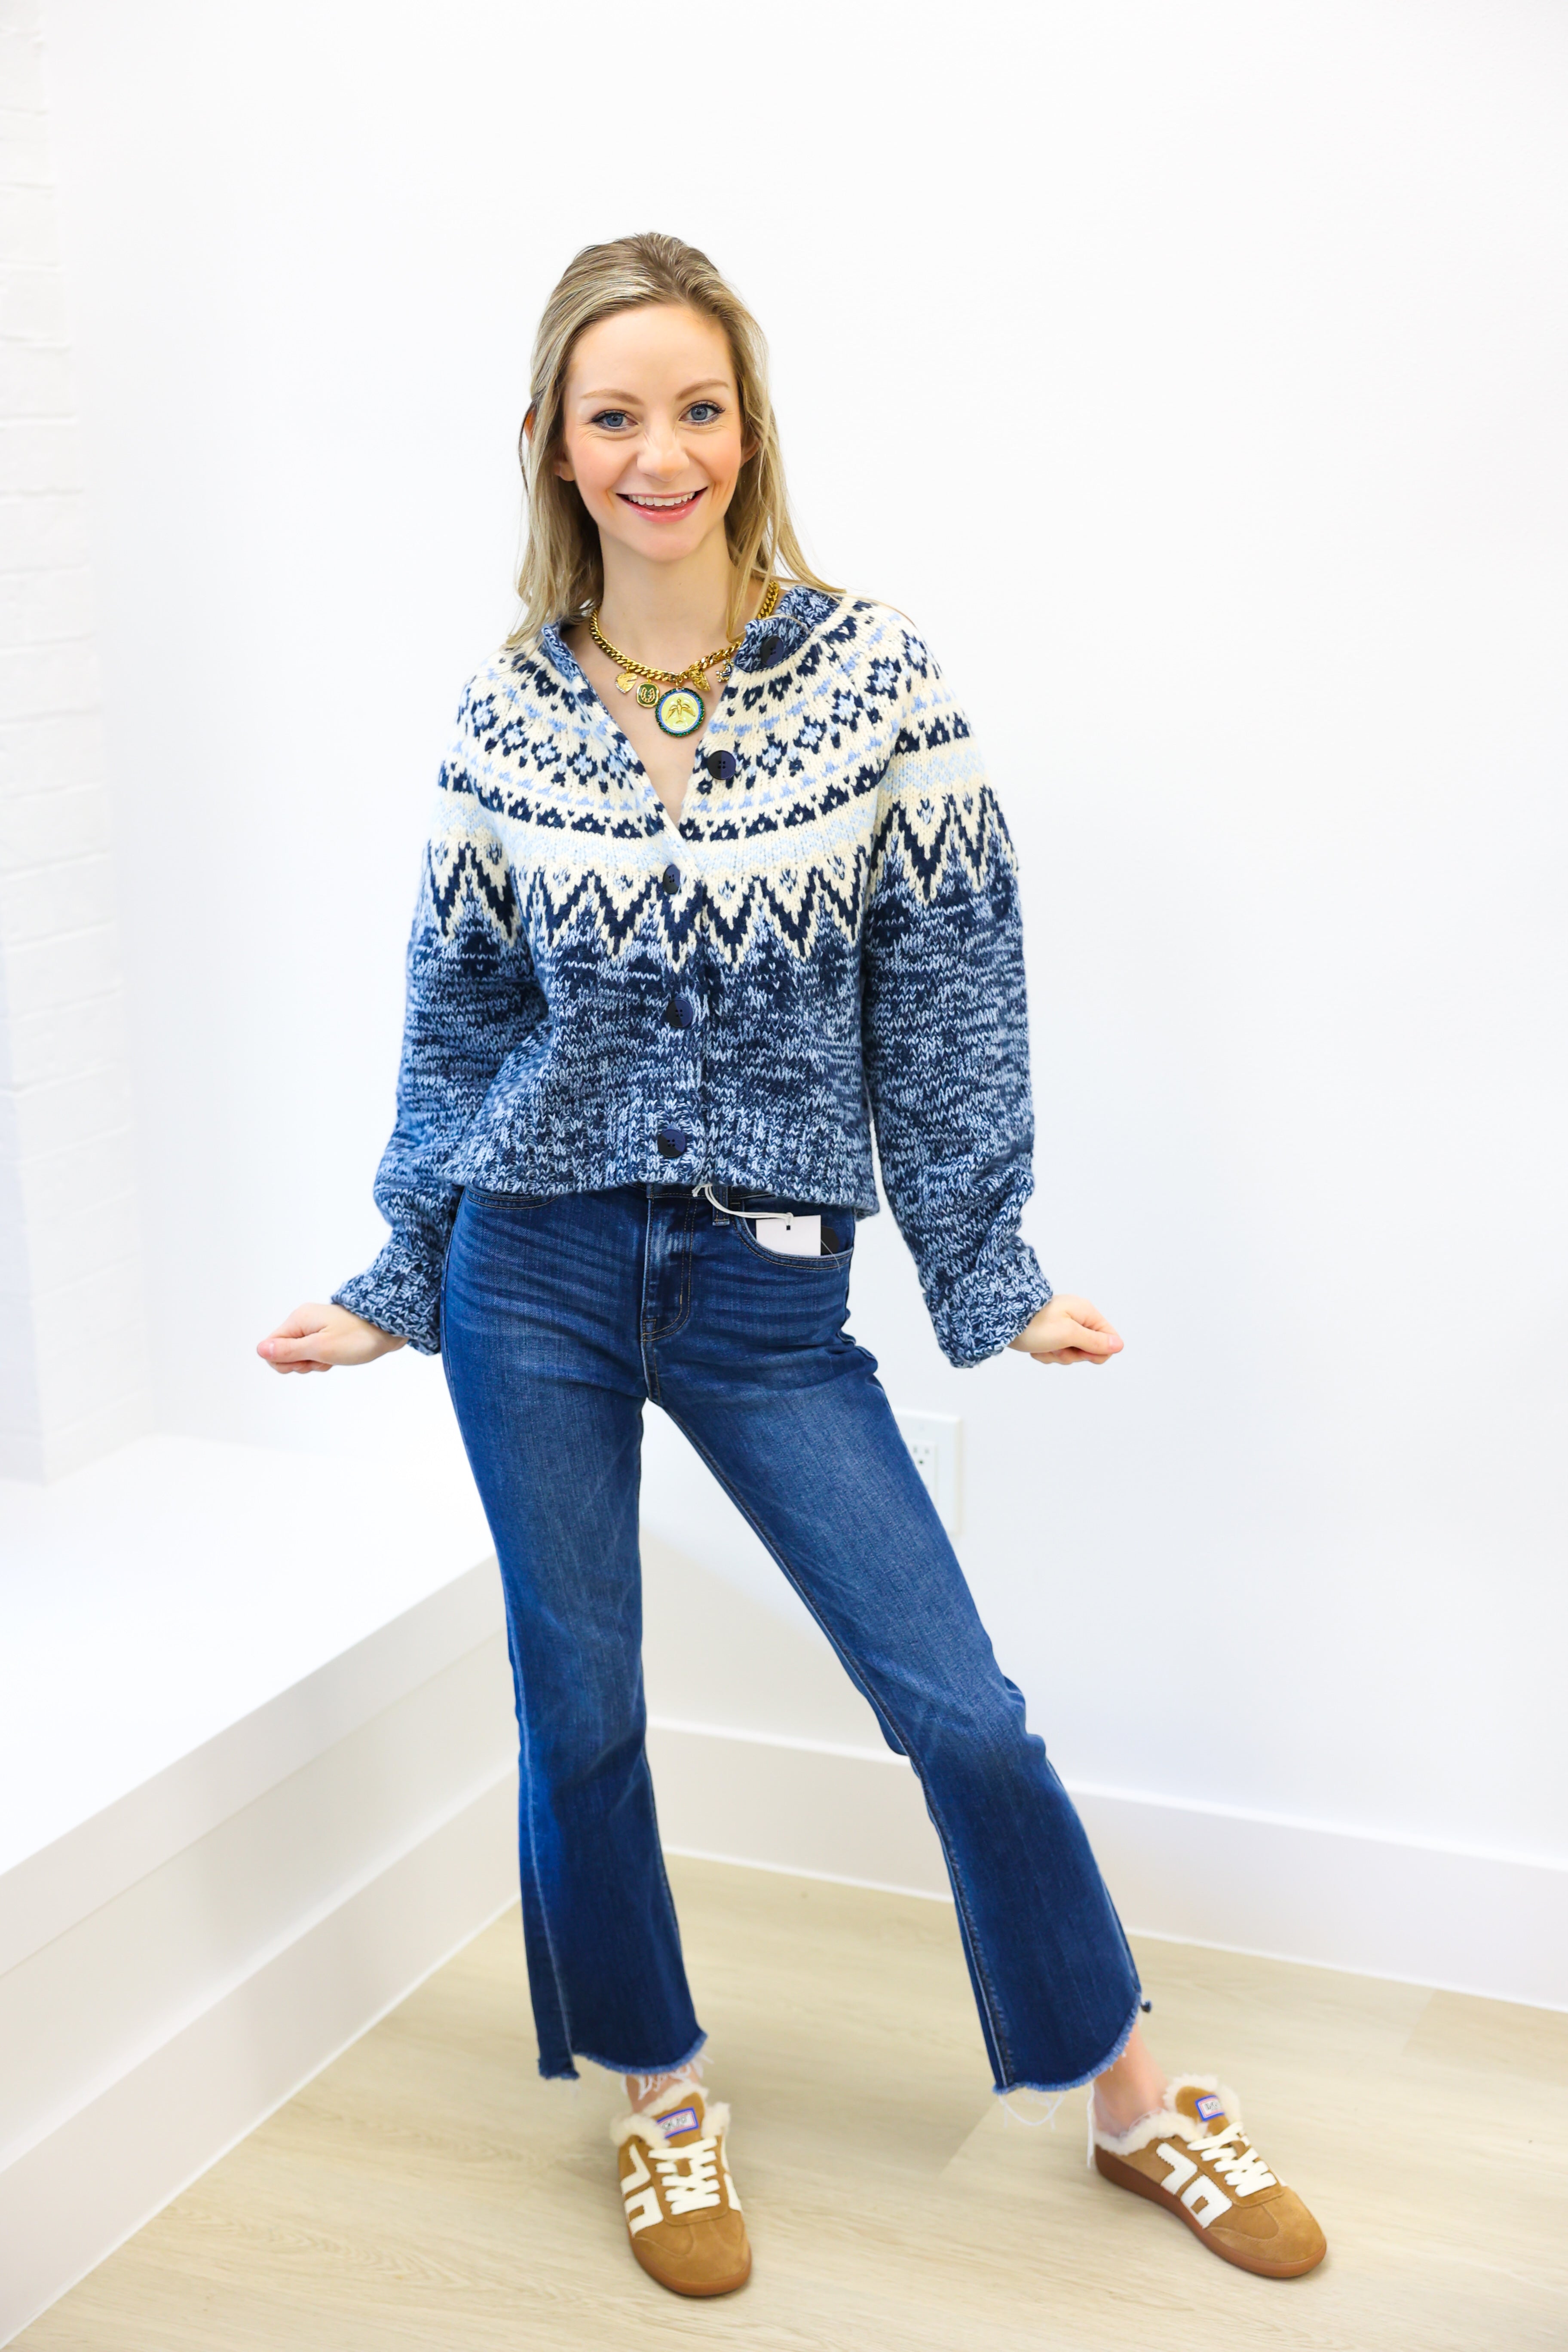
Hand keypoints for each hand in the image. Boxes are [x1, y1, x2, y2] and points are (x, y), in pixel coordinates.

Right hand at [257, 1301, 406, 1373]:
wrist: (389, 1327)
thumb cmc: (358, 1337)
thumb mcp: (321, 1348)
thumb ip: (289, 1350)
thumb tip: (260, 1350)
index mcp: (298, 1320)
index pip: (270, 1347)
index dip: (285, 1361)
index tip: (307, 1360)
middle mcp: (303, 1321)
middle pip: (284, 1353)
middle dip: (302, 1363)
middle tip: (324, 1358)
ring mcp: (314, 1327)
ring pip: (301, 1356)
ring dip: (316, 1362)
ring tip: (334, 1356)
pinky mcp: (325, 1334)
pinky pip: (315, 1353)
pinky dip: (325, 1359)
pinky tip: (338, 1356)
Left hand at [1008, 1295, 1122, 1367]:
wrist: (1001, 1320)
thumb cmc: (1034, 1324)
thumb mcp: (1068, 1334)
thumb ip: (1094, 1341)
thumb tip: (1118, 1345)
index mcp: (1085, 1312)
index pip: (1108, 1339)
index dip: (1096, 1352)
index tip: (1078, 1349)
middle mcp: (1076, 1318)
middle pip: (1089, 1349)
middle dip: (1071, 1354)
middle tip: (1056, 1345)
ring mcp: (1063, 1326)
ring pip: (1070, 1353)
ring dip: (1055, 1355)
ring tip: (1043, 1344)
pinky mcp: (1050, 1334)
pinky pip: (1055, 1352)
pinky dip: (1045, 1353)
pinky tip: (1035, 1346)